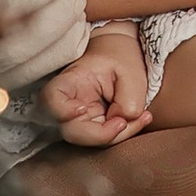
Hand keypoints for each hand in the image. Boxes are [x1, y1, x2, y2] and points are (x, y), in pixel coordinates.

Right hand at [43, 27, 148, 147]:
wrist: (121, 55)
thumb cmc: (122, 57)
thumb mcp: (131, 71)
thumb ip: (129, 98)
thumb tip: (123, 120)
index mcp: (70, 81)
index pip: (51, 99)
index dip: (62, 110)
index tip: (83, 109)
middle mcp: (69, 103)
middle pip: (72, 131)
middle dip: (103, 134)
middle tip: (127, 120)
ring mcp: (78, 117)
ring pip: (89, 140)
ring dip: (117, 136)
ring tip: (143, 117)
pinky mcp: (91, 126)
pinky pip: (101, 138)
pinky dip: (121, 134)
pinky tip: (140, 119)